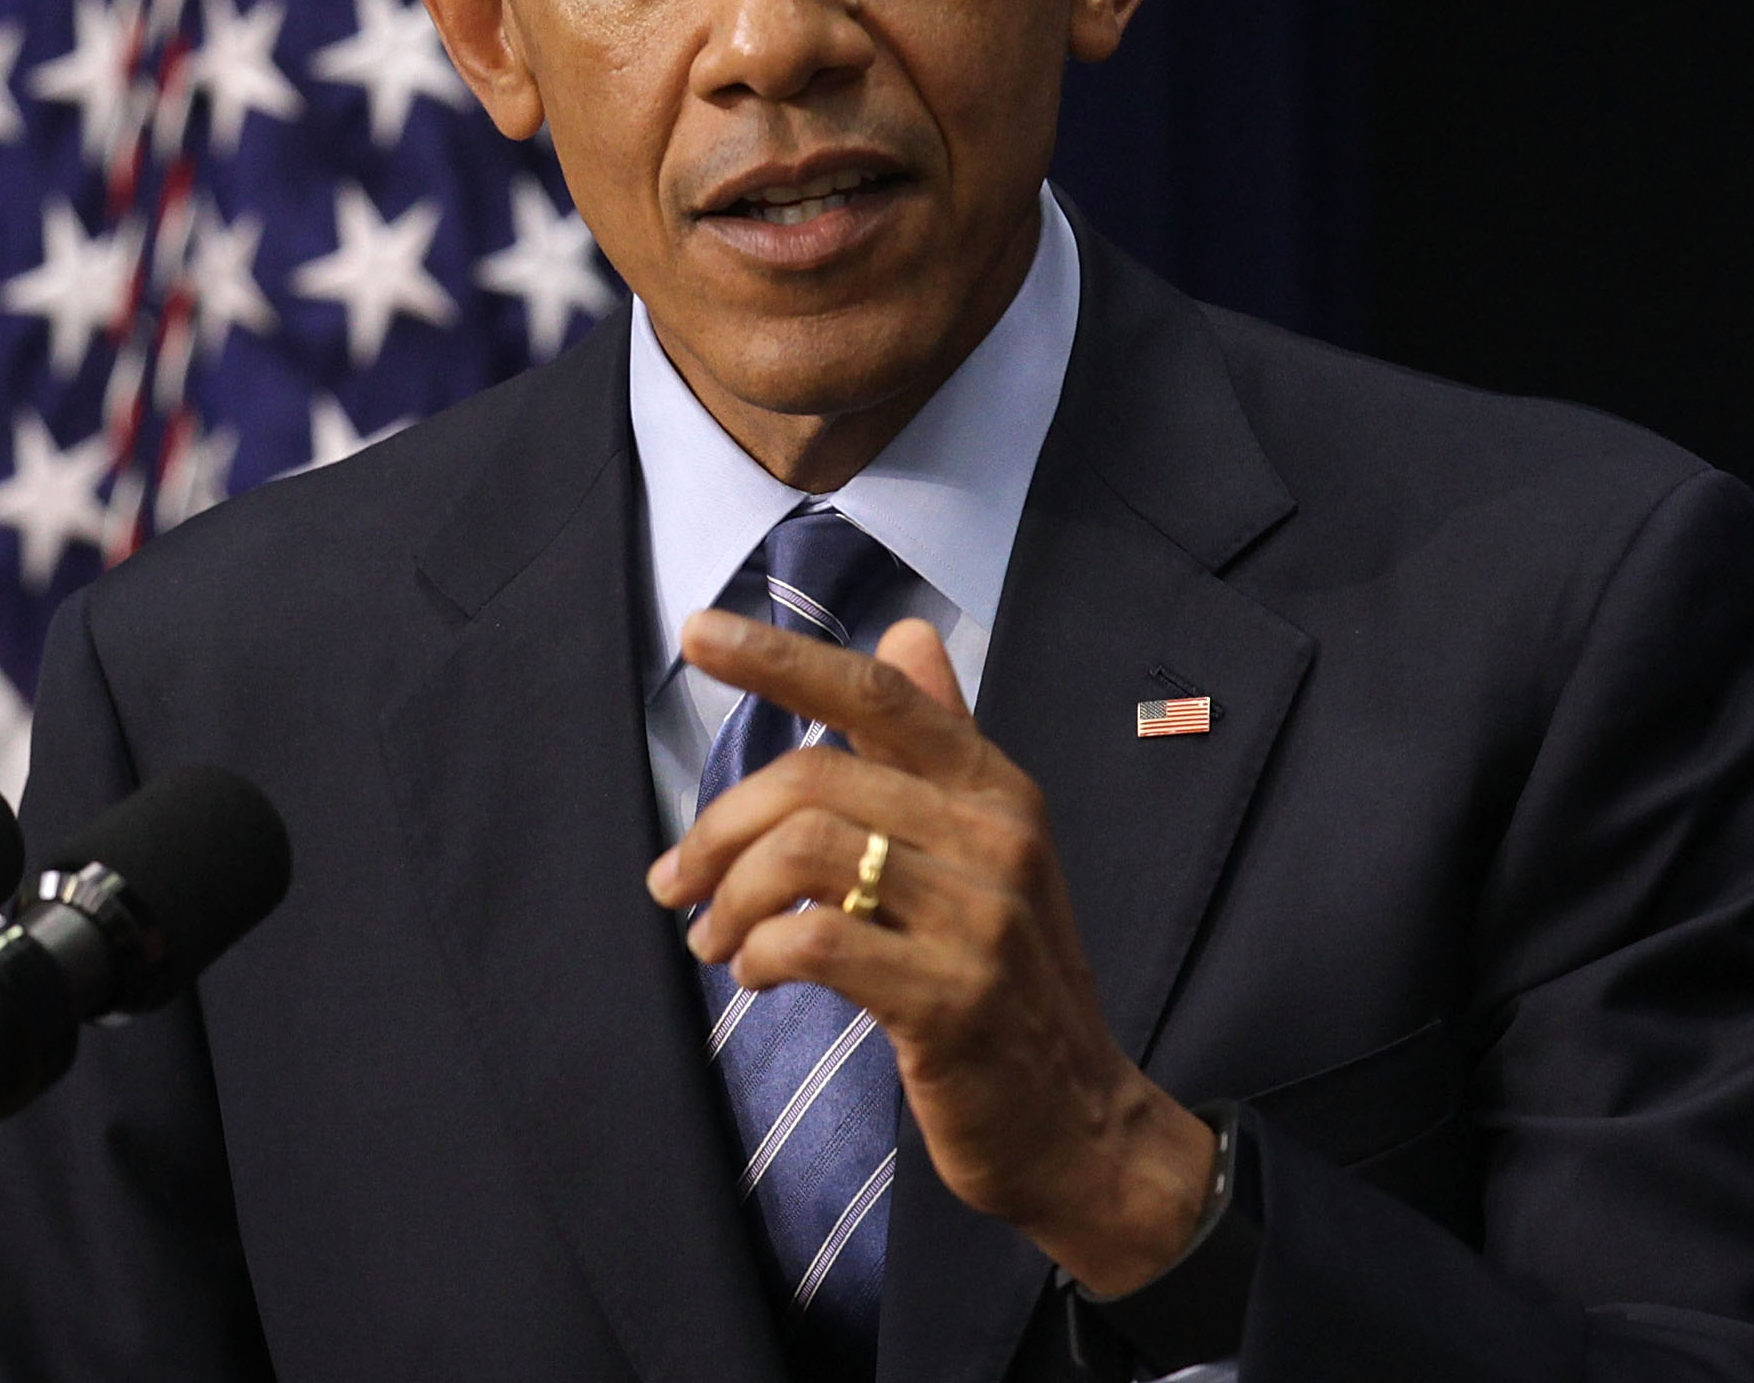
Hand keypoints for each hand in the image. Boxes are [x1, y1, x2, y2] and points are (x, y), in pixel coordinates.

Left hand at [646, 611, 1215, 1296]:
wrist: (1078, 1124)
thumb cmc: (1010, 982)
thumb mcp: (990, 849)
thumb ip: (941, 741)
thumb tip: (905, 628)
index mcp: (997, 789)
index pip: (880, 694)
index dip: (783, 658)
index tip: (698, 634)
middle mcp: (997, 837)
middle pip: (814, 779)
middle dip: (719, 829)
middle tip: (676, 884)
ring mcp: (981, 919)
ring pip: (803, 855)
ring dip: (727, 900)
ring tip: (715, 942)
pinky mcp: (952, 1000)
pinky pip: (815, 940)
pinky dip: (758, 953)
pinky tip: (757, 975)